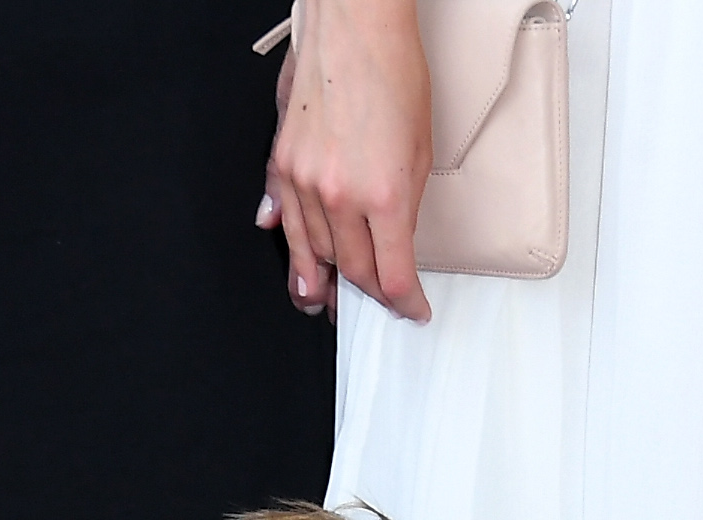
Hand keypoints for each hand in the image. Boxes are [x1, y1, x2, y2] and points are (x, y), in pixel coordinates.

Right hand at [260, 0, 434, 320]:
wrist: (355, 28)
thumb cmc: (393, 73)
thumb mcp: (419, 149)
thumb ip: (404, 205)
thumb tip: (392, 243)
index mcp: (383, 194)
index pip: (391, 275)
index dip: (404, 302)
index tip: (411, 309)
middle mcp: (338, 195)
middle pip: (350, 271)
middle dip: (364, 295)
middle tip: (372, 306)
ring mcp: (304, 182)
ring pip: (313, 252)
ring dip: (323, 280)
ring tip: (327, 299)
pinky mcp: (282, 163)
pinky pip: (284, 220)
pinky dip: (293, 246)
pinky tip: (299, 265)